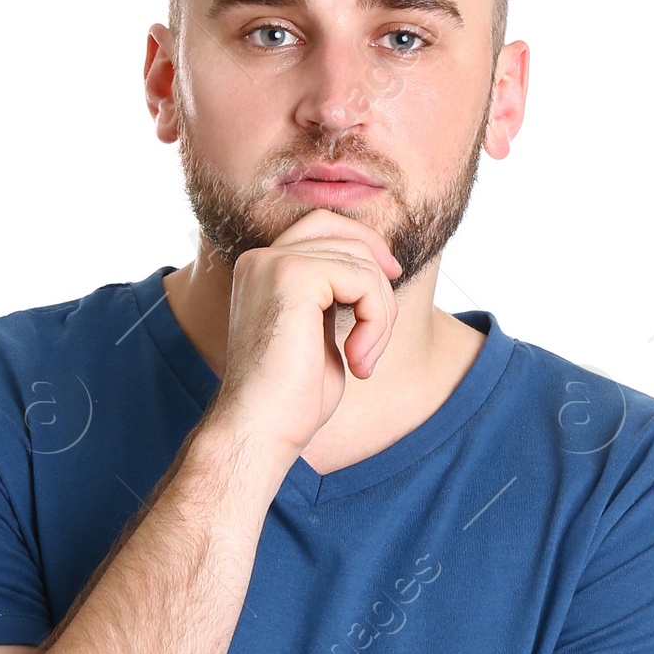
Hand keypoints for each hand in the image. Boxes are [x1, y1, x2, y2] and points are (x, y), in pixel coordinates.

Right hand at [208, 209, 401, 460]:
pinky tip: (358, 359)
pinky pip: (363, 280)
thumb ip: (335, 295)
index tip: (390, 278)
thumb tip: (379, 268)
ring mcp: (274, 264)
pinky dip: (376, 322)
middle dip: (379, 286)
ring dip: (380, 315)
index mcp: (263, 269)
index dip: (365, 244)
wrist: (262, 429)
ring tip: (363, 359)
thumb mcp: (319, 332)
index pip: (325, 225)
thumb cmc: (291, 397)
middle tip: (375, 340)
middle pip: (349, 238)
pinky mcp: (294, 277)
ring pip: (363, 263)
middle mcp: (263, 259)